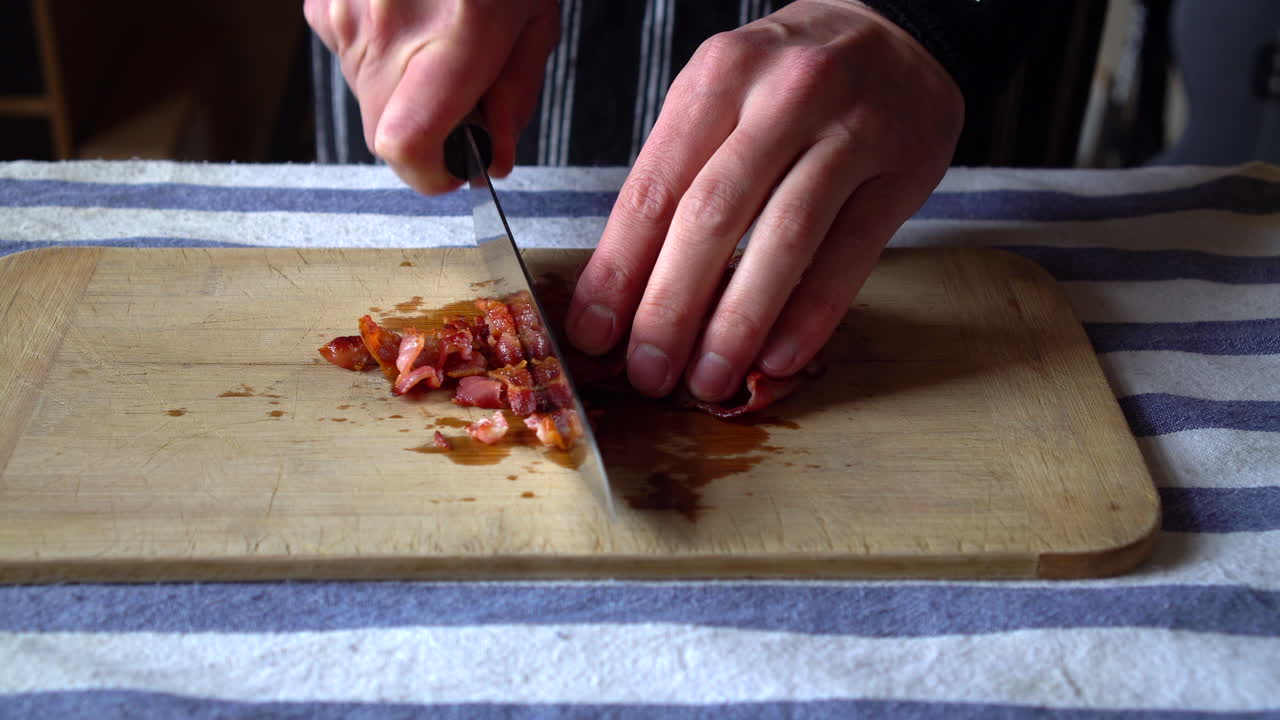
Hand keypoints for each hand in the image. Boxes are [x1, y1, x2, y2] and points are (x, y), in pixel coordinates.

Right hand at [304, 0, 558, 192]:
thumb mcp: (534, 23)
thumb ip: (514, 100)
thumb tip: (492, 161)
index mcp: (454, 37)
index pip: (406, 145)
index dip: (430, 174)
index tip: (456, 168)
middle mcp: (388, 29)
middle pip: (387, 136)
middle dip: (428, 135)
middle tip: (462, 96)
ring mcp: (345, 15)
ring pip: (367, 101)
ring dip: (404, 93)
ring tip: (438, 42)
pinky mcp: (322, 5)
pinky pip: (347, 59)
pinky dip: (379, 56)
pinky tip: (409, 19)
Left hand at [565, 0, 962, 400]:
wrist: (897, 32)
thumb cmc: (786, 83)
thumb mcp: (719, 100)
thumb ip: (675, 180)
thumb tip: (621, 294)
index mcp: (718, 76)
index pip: (656, 187)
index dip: (619, 270)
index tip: (594, 333)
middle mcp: (784, 95)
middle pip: (714, 215)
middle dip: (672, 306)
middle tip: (648, 372)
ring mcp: (851, 129)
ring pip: (784, 238)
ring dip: (739, 321)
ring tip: (708, 379)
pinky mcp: (904, 168)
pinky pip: (850, 254)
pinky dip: (811, 313)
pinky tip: (778, 357)